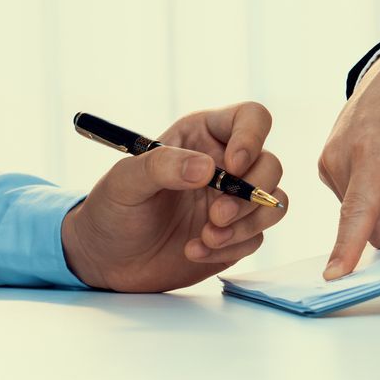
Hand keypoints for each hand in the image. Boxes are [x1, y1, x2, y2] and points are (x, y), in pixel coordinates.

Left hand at [62, 102, 287, 292]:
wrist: (106, 260)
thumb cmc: (111, 210)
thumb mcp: (124, 182)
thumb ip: (161, 166)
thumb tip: (208, 168)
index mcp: (202, 136)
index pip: (250, 119)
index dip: (252, 138)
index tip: (232, 166)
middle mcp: (225, 165)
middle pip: (270, 165)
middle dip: (250, 193)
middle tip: (216, 215)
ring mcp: (233, 202)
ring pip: (273, 203)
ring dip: (247, 223)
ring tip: (206, 237)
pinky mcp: (235, 235)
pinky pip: (256, 238)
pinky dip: (230, 247)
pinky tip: (193, 251)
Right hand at [318, 39, 379, 278]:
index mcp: (373, 151)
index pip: (359, 212)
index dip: (348, 247)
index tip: (334, 275)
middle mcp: (340, 156)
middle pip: (369, 221)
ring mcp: (329, 159)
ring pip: (361, 211)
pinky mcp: (326, 162)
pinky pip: (354, 197)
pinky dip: (374, 188)